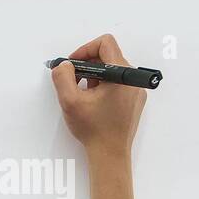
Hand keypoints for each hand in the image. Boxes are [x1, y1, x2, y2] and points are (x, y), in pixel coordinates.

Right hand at [50, 34, 146, 157]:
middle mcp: (133, 80)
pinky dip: (103, 86)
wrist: (110, 155)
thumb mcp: (70, 101)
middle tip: (74, 81)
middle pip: (109, 56)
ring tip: (84, 95)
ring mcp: (136, 90)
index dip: (85, 49)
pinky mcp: (134, 101)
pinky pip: (118, 83)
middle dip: (88, 65)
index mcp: (122, 75)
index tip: (73, 65)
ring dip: (95, 77)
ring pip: (113, 70)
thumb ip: (62, 77)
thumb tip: (64, 65)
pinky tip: (94, 102)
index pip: (105, 43)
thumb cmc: (94, 130)